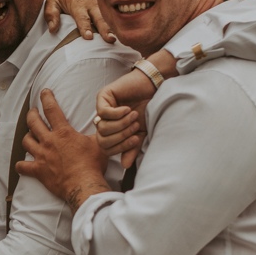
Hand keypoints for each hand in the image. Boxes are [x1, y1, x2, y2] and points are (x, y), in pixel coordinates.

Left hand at [15, 89, 110, 210]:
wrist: (84, 184)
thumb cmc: (92, 164)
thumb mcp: (98, 144)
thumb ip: (96, 133)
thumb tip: (103, 126)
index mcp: (63, 132)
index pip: (52, 109)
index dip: (46, 98)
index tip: (44, 92)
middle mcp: (49, 141)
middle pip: (33, 122)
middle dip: (32, 114)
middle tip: (33, 112)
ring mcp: (41, 156)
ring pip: (26, 141)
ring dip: (27, 136)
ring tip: (29, 135)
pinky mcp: (38, 170)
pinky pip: (23, 166)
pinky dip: (20, 165)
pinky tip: (20, 165)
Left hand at [44, 0, 115, 41]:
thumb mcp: (52, 0)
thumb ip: (51, 14)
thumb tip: (52, 29)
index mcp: (78, 4)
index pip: (82, 18)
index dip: (85, 28)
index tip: (89, 37)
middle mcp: (91, 4)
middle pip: (99, 18)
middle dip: (105, 29)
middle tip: (110, 40)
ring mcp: (101, 4)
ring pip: (108, 16)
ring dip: (113, 27)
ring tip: (118, 38)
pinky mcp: (107, 4)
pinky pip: (112, 13)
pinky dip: (117, 21)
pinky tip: (122, 30)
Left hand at [94, 50, 174, 165]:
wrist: (153, 89)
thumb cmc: (147, 110)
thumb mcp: (141, 134)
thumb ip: (132, 148)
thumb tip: (125, 166)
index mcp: (111, 133)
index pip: (106, 149)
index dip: (120, 148)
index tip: (135, 140)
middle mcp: (104, 122)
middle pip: (102, 140)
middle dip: (121, 136)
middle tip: (135, 127)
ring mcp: (101, 109)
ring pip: (102, 127)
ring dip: (121, 123)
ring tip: (133, 116)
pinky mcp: (103, 97)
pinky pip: (103, 112)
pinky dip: (117, 113)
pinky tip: (127, 109)